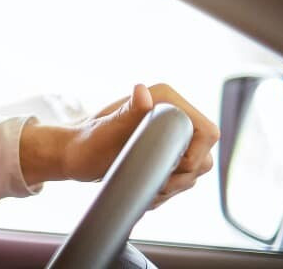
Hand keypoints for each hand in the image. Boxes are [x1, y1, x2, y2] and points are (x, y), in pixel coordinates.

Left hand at [20, 84, 218, 208]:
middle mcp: (173, 114)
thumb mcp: (107, 131)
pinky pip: (182, 178)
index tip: (168, 169)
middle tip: (151, 184)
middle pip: (204, 157)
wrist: (75, 157)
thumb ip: (128, 113)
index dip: (194, 156)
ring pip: (194, 172)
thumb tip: (141, 92)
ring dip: (172, 186)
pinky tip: (144, 189)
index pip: (207, 132)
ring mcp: (172, 135)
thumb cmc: (86, 143)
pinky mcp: (168, 152)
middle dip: (180, 178)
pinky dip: (166, 190)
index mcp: (165, 100)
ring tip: (143, 186)